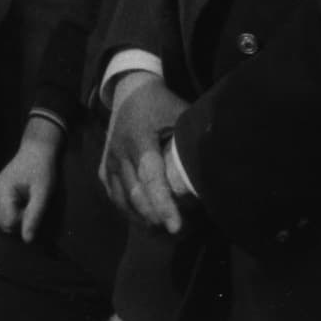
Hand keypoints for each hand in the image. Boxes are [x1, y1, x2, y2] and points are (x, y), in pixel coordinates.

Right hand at [0, 119, 64, 239]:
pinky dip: (15, 213)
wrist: (37, 150)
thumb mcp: (43, 193)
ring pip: (4, 223)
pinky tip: (23, 200)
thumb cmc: (42, 169)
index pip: (10, 224)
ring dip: (19, 217)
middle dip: (22, 220)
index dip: (26, 221)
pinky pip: (4, 215)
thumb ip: (34, 216)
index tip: (36, 206)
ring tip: (29, 200)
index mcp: (0, 191)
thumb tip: (27, 241)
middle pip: (5, 226)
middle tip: (33, 203)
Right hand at [99, 73, 188, 235]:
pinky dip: (129, 211)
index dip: (163, 203)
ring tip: (164, 228)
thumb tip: (216, 162)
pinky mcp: (103, 168)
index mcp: (139, 137)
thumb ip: (191, 139)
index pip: (150, 177)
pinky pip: (115, 196)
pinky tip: (146, 219)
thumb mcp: (180, 113)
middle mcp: (119, 152)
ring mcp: (108, 161)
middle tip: (178, 230)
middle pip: (136, 194)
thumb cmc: (161, 103)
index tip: (176, 226)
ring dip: (143, 217)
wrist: (129, 90)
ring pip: (123, 200)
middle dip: (156, 216)